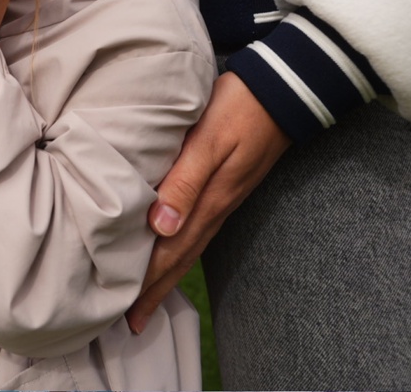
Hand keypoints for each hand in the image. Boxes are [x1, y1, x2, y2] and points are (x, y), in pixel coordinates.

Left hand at [125, 71, 291, 332]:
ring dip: (167, 272)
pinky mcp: (226, 184)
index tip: (128, 316)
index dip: (150, 285)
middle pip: (181, 258)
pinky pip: (199, 227)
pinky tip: (172, 247)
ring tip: (146, 296)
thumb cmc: (238, 107)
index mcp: (209, 201)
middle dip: (155, 290)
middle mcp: (216, 206)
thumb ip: (184, 182)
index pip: (172, 254)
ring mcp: (224, 197)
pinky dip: (181, 246)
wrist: (282, 87)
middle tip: (130, 322)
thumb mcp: (208, 141)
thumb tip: (161, 228)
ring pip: (189, 245)